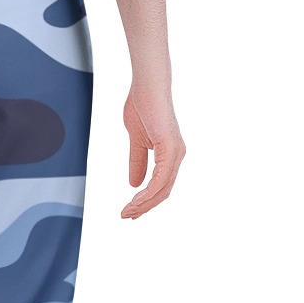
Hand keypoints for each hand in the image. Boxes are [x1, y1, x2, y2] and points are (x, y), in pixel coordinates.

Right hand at [121, 86, 185, 218]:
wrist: (147, 86)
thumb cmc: (143, 106)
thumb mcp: (136, 141)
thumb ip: (137, 162)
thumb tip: (134, 184)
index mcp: (170, 154)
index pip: (160, 186)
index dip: (146, 201)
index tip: (130, 210)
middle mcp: (177, 156)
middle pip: (163, 192)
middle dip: (144, 207)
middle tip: (127, 216)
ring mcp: (175, 153)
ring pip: (162, 189)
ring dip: (144, 204)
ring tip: (127, 212)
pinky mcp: (170, 148)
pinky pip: (160, 179)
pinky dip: (147, 192)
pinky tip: (135, 199)